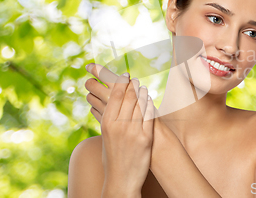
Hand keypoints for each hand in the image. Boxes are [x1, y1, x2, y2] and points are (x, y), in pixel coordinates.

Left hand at [85, 63, 148, 124]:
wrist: (146, 130)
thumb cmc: (145, 107)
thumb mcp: (137, 91)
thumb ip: (125, 84)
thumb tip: (118, 75)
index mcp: (118, 87)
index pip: (101, 73)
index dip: (93, 68)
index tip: (89, 66)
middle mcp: (108, 97)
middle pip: (90, 84)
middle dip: (91, 81)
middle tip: (94, 81)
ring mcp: (104, 109)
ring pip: (90, 97)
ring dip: (92, 94)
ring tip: (98, 93)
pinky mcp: (102, 119)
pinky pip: (93, 109)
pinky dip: (96, 106)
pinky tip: (102, 105)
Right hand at [100, 72, 154, 195]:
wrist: (121, 179)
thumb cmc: (112, 157)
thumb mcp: (105, 135)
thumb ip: (107, 118)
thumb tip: (105, 103)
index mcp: (107, 123)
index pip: (115, 96)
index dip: (120, 83)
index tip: (125, 75)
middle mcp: (119, 125)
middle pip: (128, 97)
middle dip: (132, 85)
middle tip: (135, 79)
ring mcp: (133, 131)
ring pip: (140, 104)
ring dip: (142, 93)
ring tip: (143, 88)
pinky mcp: (145, 138)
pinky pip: (149, 116)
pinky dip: (150, 106)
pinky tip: (150, 101)